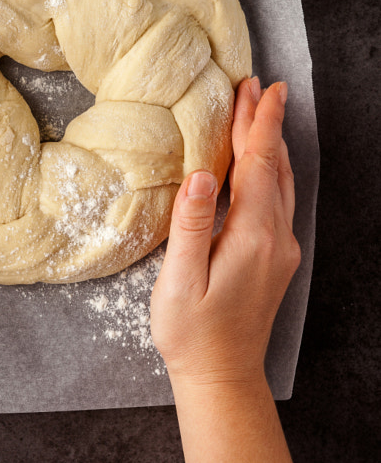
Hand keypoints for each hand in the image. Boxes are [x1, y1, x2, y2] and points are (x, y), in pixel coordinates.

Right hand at [150, 78, 300, 387]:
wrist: (222, 376)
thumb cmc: (193, 332)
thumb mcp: (180, 280)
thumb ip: (191, 225)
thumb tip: (199, 175)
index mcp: (253, 236)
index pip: (258, 164)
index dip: (257, 123)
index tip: (257, 88)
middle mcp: (276, 237)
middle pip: (274, 166)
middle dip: (266, 123)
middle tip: (257, 86)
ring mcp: (281, 249)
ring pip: (282, 182)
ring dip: (271, 144)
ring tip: (261, 113)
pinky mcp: (277, 259)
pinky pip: (279, 200)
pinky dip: (271, 170)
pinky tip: (261, 165)